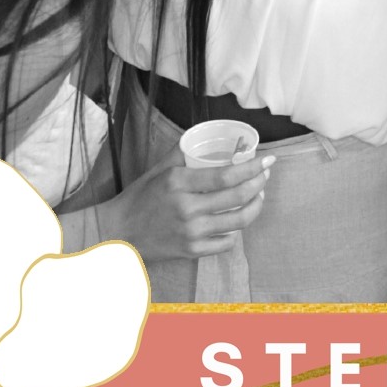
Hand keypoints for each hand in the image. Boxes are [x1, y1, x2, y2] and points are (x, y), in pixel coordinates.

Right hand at [103, 146, 273, 260]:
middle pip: (237, 197)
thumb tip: (204, 135)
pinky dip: (236, 231)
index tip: (267, 160)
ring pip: (237, 222)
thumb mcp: (158, 170)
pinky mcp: (190, 251)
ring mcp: (190, 233)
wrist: (118, 233)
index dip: (252, 167)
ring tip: (258, 196)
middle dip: (259, 184)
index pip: (226, 176)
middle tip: (265, 175)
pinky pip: (225, 243)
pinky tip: (237, 222)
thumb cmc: (138, 198)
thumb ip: (182, 152)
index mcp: (178, 182)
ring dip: (255, 207)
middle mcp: (187, 208)